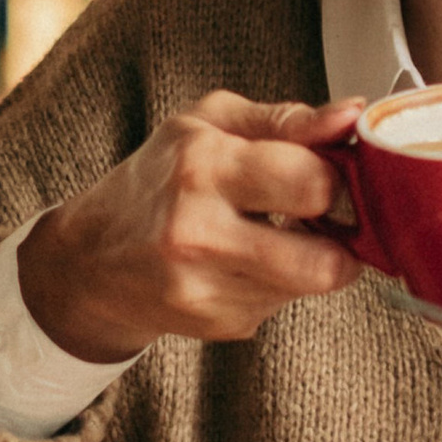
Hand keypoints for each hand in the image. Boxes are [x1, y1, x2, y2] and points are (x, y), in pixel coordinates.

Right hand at [14, 95, 363, 365]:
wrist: (90, 260)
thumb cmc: (155, 179)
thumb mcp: (209, 123)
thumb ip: (286, 119)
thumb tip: (352, 116)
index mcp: (202, 166)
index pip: (312, 182)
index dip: (338, 179)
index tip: (330, 173)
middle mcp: (198, 233)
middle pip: (324, 261)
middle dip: (341, 238)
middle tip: (323, 216)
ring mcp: (204, 289)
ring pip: (309, 286)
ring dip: (311, 260)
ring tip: (277, 233)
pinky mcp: (216, 326)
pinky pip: (281, 305)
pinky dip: (278, 283)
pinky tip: (245, 261)